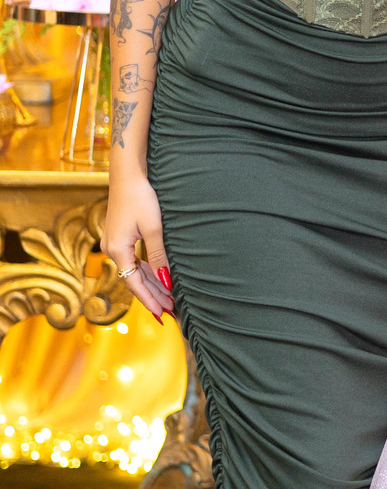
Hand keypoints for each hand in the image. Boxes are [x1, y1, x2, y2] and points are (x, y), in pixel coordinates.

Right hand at [102, 170, 175, 322]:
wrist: (127, 174)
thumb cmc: (140, 197)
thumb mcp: (154, 228)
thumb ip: (159, 256)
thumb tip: (166, 281)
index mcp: (118, 249)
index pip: (134, 283)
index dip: (149, 300)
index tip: (162, 314)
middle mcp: (112, 249)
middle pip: (134, 280)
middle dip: (153, 295)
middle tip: (171, 311)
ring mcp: (114, 243)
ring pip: (135, 271)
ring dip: (151, 284)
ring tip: (169, 299)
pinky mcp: (119, 237)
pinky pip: (134, 260)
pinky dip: (147, 271)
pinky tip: (159, 279)